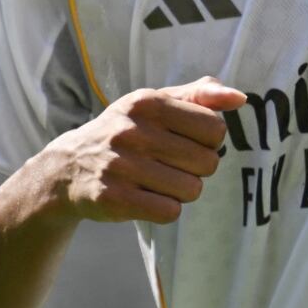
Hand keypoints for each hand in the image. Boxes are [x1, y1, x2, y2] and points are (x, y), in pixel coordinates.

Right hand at [38, 77, 245, 225]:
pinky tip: (148, 198)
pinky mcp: (114, 198)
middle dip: (198, 168)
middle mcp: (133, 131)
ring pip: (191, 189)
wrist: (68, 167)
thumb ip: (199, 96)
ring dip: (183, 191)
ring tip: (160, 181)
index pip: (215, 128)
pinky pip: (169, 212)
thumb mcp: (154, 104)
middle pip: (208, 162)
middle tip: (174, 165)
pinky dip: (166, 209)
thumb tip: (239, 98)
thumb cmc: (125, 132)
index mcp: (148, 102)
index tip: (190, 142)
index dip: (210, 141)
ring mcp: (121, 166)